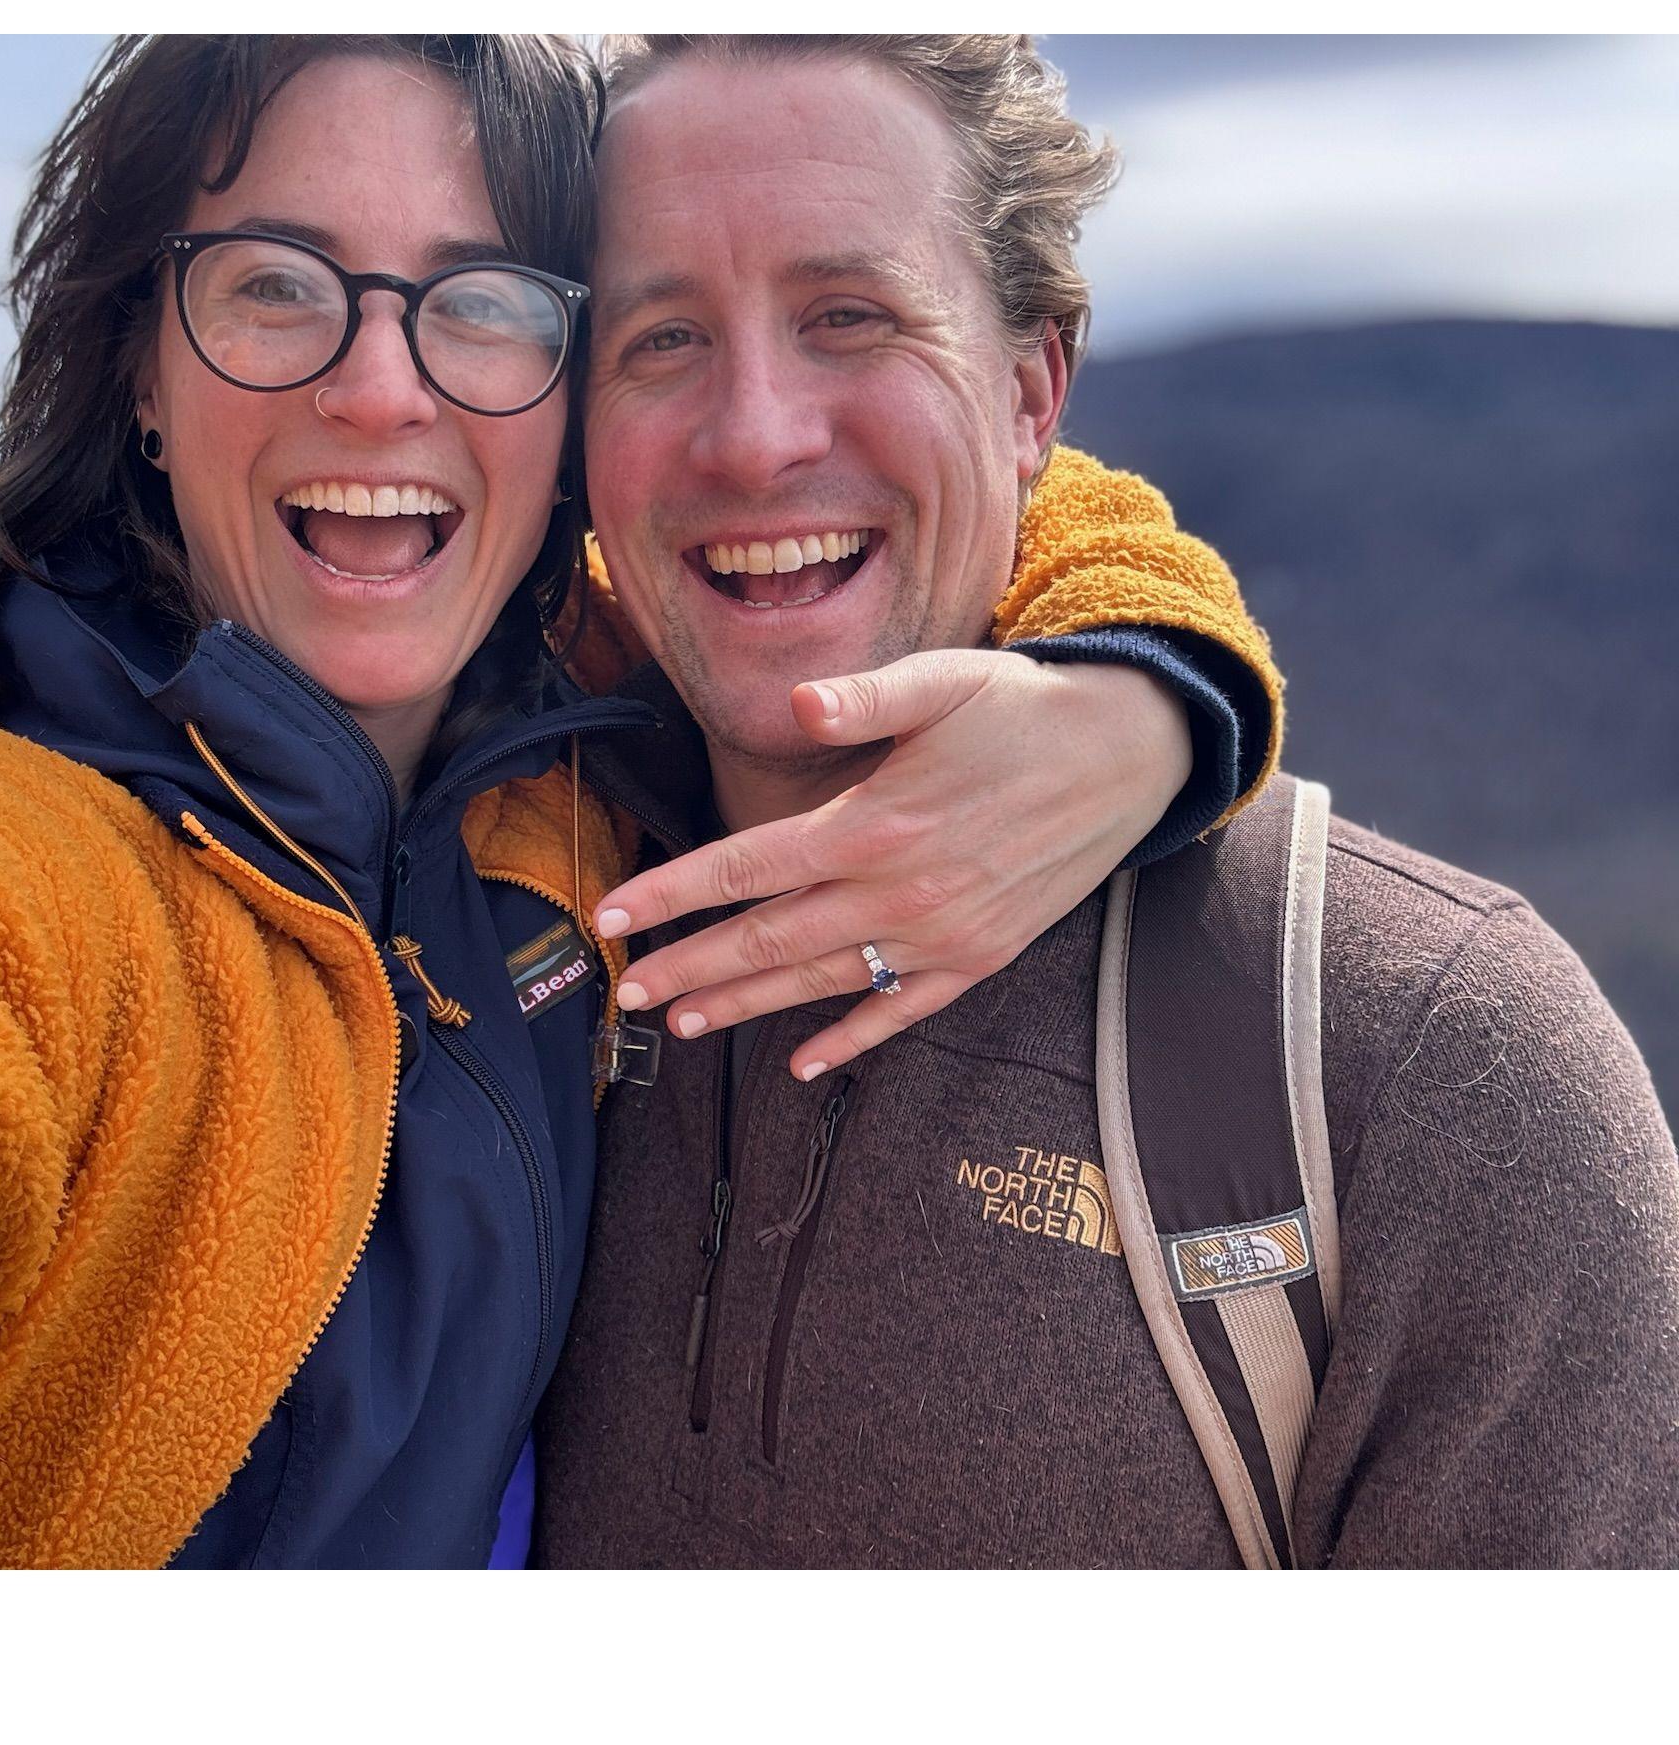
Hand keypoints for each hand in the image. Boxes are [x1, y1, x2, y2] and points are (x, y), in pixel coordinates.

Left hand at [593, 650, 1192, 1079]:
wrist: (1134, 753)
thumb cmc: (1024, 706)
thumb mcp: (944, 679)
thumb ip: (864, 697)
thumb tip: (796, 704)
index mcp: (874, 824)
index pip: (746, 868)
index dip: (672, 894)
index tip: (612, 916)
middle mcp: (902, 892)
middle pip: (768, 941)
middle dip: (689, 966)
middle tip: (624, 989)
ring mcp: (942, 935)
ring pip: (821, 983)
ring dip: (746, 1006)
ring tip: (681, 1022)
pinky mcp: (980, 956)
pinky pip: (902, 1012)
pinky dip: (850, 1040)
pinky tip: (803, 1065)